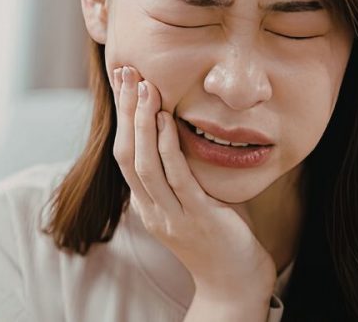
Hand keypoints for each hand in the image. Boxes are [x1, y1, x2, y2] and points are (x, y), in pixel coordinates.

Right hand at [111, 65, 276, 300]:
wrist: (234, 285)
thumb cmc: (220, 240)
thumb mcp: (194, 203)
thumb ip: (183, 175)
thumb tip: (183, 134)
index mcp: (148, 206)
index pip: (124, 154)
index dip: (123, 117)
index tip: (125, 82)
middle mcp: (152, 211)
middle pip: (125, 154)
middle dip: (125, 112)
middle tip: (126, 73)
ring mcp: (171, 217)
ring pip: (143, 164)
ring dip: (142, 123)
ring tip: (144, 87)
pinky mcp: (197, 219)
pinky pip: (176, 178)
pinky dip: (168, 147)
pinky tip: (167, 121)